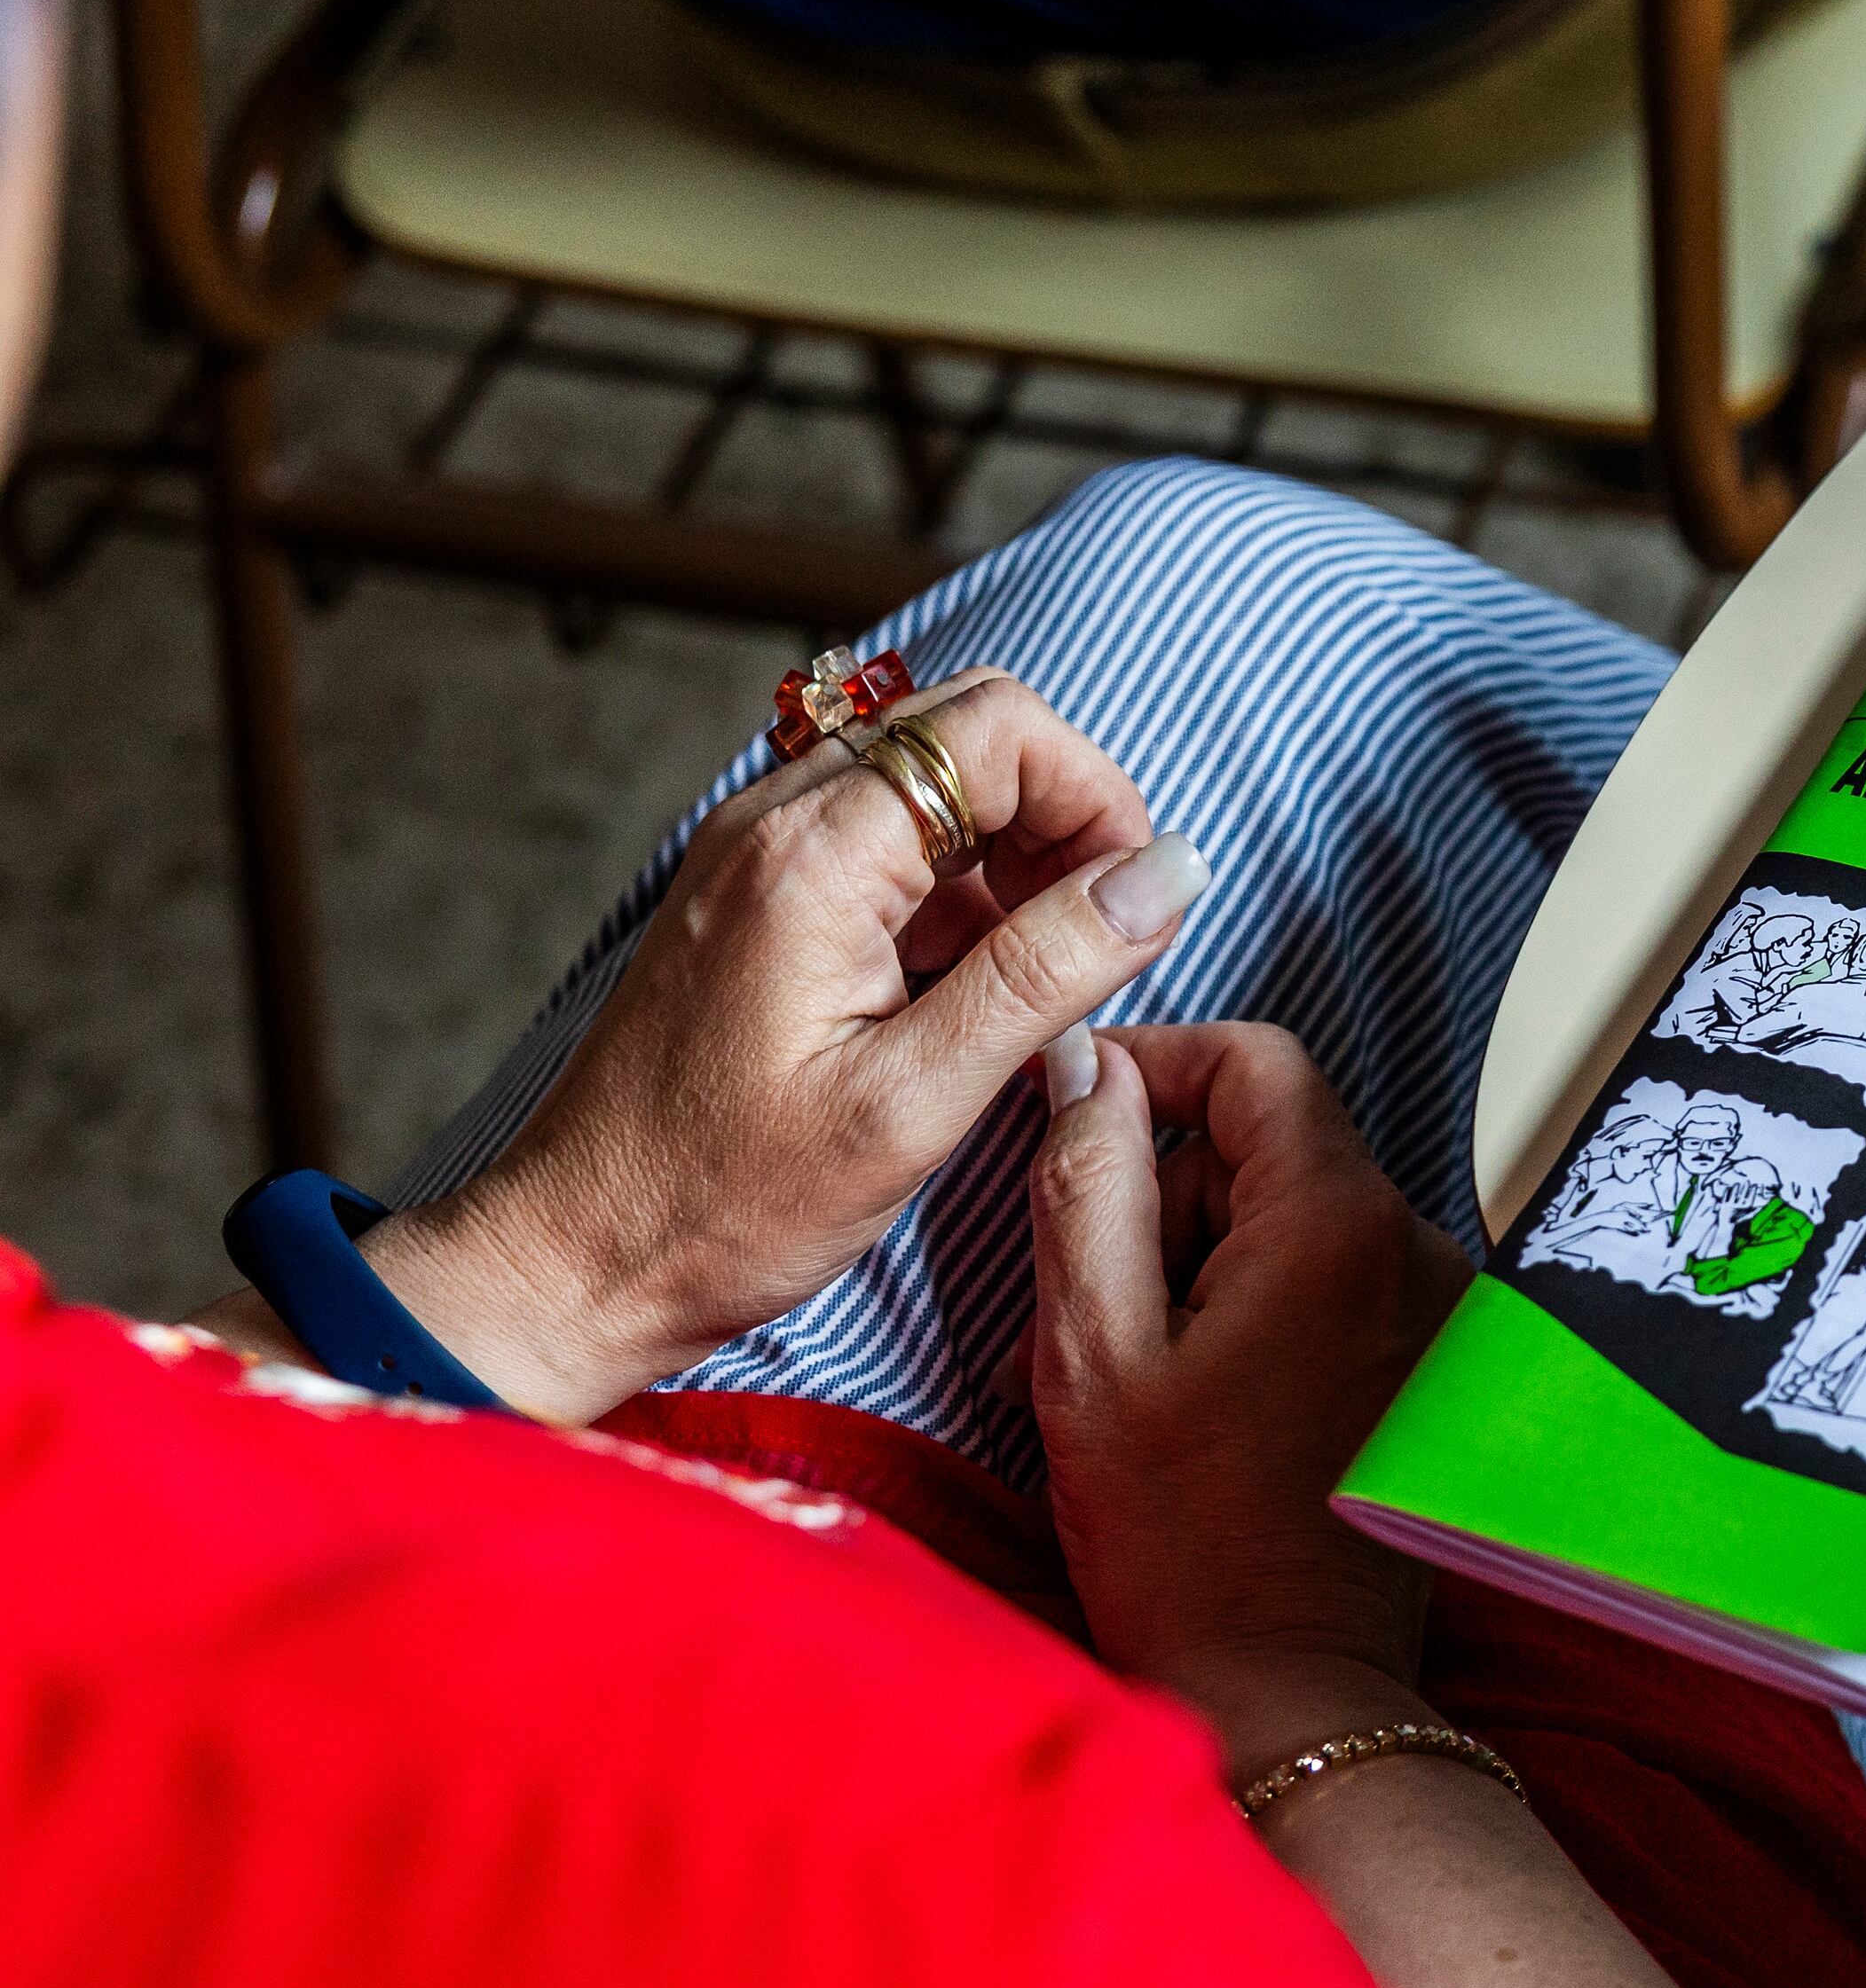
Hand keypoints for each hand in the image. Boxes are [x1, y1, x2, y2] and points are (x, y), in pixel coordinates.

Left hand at [372, 672, 1206, 1419]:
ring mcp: (759, 858)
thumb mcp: (914, 1102)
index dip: (1095, 796)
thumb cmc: (723, 1204)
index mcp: (810, 857)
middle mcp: (774, 825)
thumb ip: (1048, 971)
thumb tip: (1170, 873)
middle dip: (1064, 817)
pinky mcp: (759, 903)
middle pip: (967, 733)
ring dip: (1017, 858)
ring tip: (1040, 983)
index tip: (1133, 903)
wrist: (574, 1260)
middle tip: (1096, 940)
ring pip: (933, 784)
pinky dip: (960, 895)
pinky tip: (976, 997)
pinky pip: (888, 845)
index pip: (997, 727)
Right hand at [1021, 1022, 1470, 1734]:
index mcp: (1339, 1229)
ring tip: (1156, 1374)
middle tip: (1105, 1306)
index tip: (1077, 1113)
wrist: (1287, 1689)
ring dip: (1207, 1259)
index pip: (1258, 1061)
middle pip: (1273, 1142)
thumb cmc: (1181, 1543)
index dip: (1155, 1067)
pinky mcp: (1435, 1360)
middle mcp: (1415, 1250)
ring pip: (1295, 1212)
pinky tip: (1212, 1400)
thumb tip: (1087, 1070)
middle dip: (1172, 1195)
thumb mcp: (1092, 1352)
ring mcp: (1439, 1308)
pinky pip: (1334, 1278)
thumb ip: (1088, 1187)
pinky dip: (1259, 1305)